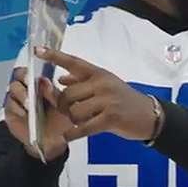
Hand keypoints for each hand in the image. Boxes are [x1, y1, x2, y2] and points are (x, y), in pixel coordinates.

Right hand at [3, 66, 73, 160]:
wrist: (52, 144)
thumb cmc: (61, 124)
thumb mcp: (66, 110)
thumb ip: (56, 95)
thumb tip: (46, 83)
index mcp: (43, 86)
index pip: (34, 71)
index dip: (34, 70)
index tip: (39, 74)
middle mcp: (29, 90)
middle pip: (20, 75)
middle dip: (25, 77)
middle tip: (31, 83)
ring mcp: (19, 100)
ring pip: (14, 88)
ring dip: (22, 94)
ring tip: (31, 104)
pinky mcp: (11, 112)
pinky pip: (9, 105)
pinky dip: (17, 108)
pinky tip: (24, 113)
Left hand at [38, 47, 162, 142]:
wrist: (150, 116)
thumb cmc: (126, 100)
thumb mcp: (107, 85)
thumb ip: (83, 81)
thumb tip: (61, 78)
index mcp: (99, 73)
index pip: (73, 62)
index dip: (54, 56)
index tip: (37, 50)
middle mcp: (102, 84)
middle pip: (68, 94)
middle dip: (63, 106)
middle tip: (69, 112)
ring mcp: (107, 101)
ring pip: (74, 111)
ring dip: (72, 120)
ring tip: (80, 122)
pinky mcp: (111, 118)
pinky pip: (84, 127)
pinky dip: (73, 133)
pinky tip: (68, 136)